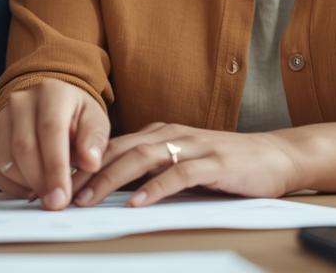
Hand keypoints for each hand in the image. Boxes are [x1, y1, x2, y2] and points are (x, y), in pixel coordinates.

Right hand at [0, 79, 108, 209]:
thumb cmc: (76, 115)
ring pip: (5, 160)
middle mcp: (21, 101)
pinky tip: (29, 188)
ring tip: (47, 191)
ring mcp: (2, 117)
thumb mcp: (95, 121)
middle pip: (23, 147)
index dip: (56, 167)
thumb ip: (95, 141)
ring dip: (26, 184)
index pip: (51, 131)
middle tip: (55, 202)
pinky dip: (10, 186)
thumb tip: (91, 163)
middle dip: (40, 181)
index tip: (63, 196)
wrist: (50, 103)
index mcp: (52, 93)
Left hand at [72, 122, 306, 206]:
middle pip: (120, 150)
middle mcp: (172, 133)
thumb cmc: (226, 162)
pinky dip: (154, 188)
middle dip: (88, 172)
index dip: (84, 163)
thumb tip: (110, 186)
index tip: (59, 183)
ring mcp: (193, 146)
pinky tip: (138, 203)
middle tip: (63, 194)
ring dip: (111, 179)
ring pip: (142, 158)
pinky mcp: (213, 163)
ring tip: (89, 198)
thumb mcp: (182, 159)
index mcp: (160, 132)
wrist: (275, 156)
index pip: (113, 145)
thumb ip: (151, 167)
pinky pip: (178, 174)